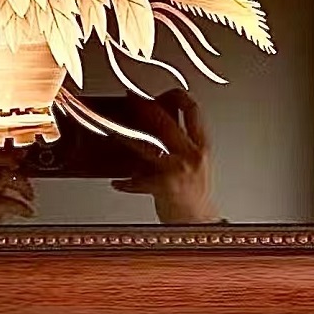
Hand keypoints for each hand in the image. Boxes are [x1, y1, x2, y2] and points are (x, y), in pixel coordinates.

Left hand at [111, 89, 217, 223]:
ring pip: (147, 146)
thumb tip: (153, 124)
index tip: (160, 90)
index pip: (192, 112)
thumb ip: (181, 143)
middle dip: (144, 107)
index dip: (176, 96)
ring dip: (126, 137)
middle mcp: (190, 155)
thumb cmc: (194, 193)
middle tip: (130, 97)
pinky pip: (138, 180)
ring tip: (112, 130)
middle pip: (165, 123)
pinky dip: (125, 182)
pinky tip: (117, 182)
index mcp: (200, 146)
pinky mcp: (164, 187)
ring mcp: (177, 170)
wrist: (198, 222)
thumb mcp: (196, 162)